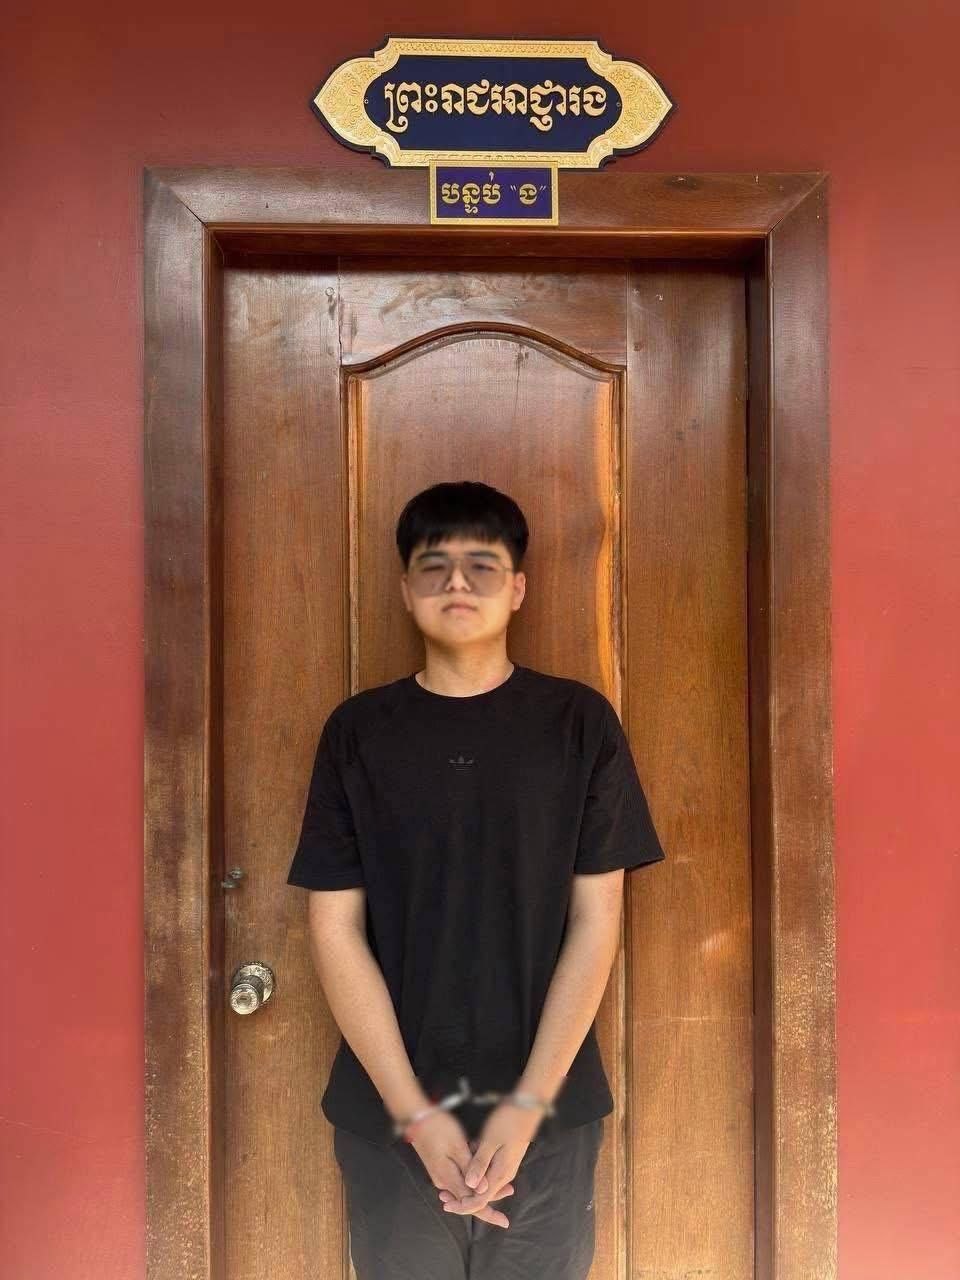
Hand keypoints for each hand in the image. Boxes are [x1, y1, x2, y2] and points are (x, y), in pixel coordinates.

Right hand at [406, 1108, 515, 1228]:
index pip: (471, 1204)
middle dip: (490, 1197)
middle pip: (470, 1199)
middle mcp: (444, 1182)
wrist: (417, 1119)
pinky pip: (460, 1179)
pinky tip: (484, 1165)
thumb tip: (484, 1190)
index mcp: (448, 1179)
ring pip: (466, 1188)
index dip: (489, 1212)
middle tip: (511, 1190)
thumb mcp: (457, 1147)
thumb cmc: (438, 1129)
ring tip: (502, 1177)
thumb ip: (471, 1169)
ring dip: (483, 1184)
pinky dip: (474, 1175)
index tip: (504, 1221)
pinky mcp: (442, 1168)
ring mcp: (441, 1175)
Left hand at [436, 1101, 543, 1225]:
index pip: (479, 1200)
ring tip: (458, 1159)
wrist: (527, 1108)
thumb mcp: (490, 1142)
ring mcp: (506, 1167)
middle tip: (442, 1193)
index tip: (446, 1204)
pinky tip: (472, 1147)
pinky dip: (476, 1165)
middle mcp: (504, 1176)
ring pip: (483, 1181)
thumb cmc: (508, 1123)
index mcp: (500, 1174)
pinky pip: (487, 1169)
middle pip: (481, 1194)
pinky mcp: (505, 1159)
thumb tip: (469, 1185)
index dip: (462, 1205)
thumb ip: (479, 1164)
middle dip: (463, 1194)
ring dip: (469, 1176)